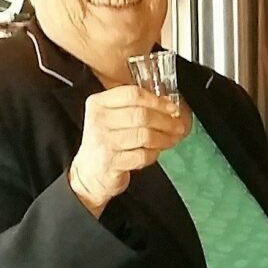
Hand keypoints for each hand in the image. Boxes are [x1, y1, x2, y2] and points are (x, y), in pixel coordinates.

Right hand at [67, 86, 188, 214]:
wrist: (89, 172)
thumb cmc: (106, 141)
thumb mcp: (112, 118)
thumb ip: (135, 107)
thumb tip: (166, 102)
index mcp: (98, 103)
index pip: (132, 94)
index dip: (157, 100)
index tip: (172, 107)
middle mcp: (98, 120)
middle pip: (141, 115)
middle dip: (166, 121)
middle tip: (178, 126)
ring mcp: (103, 142)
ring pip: (144, 135)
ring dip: (164, 138)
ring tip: (172, 139)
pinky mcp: (111, 162)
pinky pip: (142, 155)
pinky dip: (153, 154)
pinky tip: (155, 152)